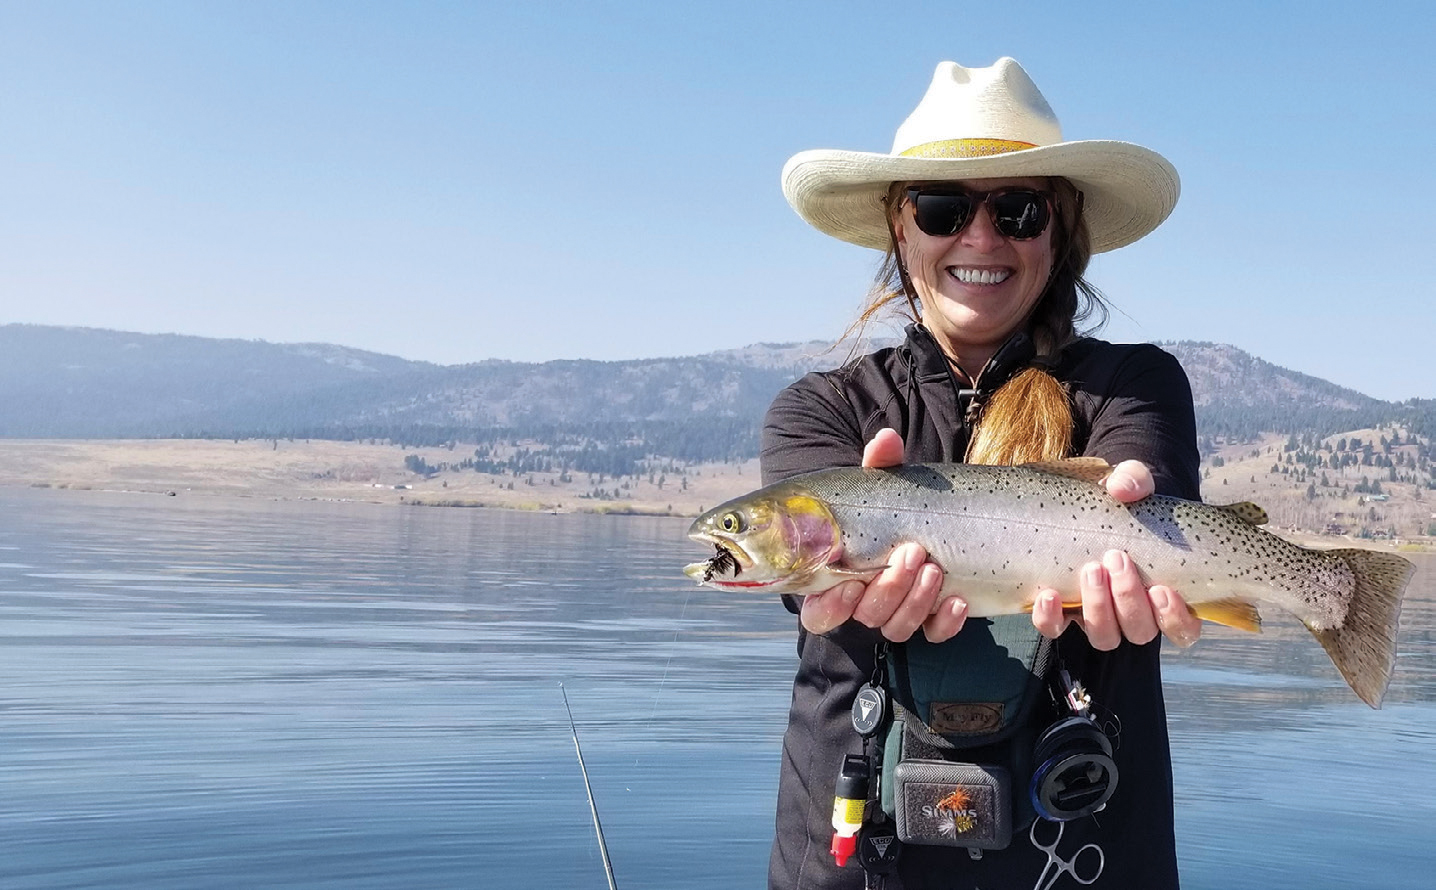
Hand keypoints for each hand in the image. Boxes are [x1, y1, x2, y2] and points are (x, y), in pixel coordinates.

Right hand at [799, 429, 966, 642]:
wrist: (934, 516)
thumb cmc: (894, 504)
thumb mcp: (885, 485)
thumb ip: (880, 466)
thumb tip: (886, 438)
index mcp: (837, 576)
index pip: (818, 612)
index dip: (830, 607)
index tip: (849, 584)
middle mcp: (864, 601)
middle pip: (866, 615)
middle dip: (889, 588)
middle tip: (911, 553)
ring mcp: (898, 612)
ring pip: (897, 627)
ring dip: (915, 601)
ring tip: (934, 567)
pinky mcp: (931, 619)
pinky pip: (934, 633)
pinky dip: (946, 622)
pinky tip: (958, 600)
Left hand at [1029, 460, 1201, 648]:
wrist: (1085, 505)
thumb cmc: (1122, 502)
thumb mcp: (1131, 484)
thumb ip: (1133, 480)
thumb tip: (1121, 488)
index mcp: (1165, 595)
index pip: (1182, 628)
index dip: (1175, 618)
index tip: (1163, 589)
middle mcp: (1134, 614)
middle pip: (1139, 631)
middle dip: (1128, 599)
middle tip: (1117, 558)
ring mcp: (1098, 616)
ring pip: (1104, 636)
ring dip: (1098, 608)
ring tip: (1091, 568)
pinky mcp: (1063, 613)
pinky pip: (1055, 628)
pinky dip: (1051, 618)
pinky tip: (1048, 595)